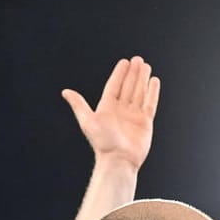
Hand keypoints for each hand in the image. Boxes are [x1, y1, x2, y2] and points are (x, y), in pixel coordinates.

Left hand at [61, 56, 160, 170]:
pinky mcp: (145, 121)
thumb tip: (66, 92)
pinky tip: (154, 81)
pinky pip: (150, 103)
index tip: (124, 62)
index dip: (119, 74)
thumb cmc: (102, 143)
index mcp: (107, 108)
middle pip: (127, 87)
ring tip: (145, 66)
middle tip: (137, 59)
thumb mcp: (87, 121)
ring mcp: (133, 115)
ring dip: (142, 79)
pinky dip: (152, 92)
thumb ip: (78, 105)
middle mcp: (120, 111)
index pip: (113, 86)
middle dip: (132, 73)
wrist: (118, 160)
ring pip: (138, 92)